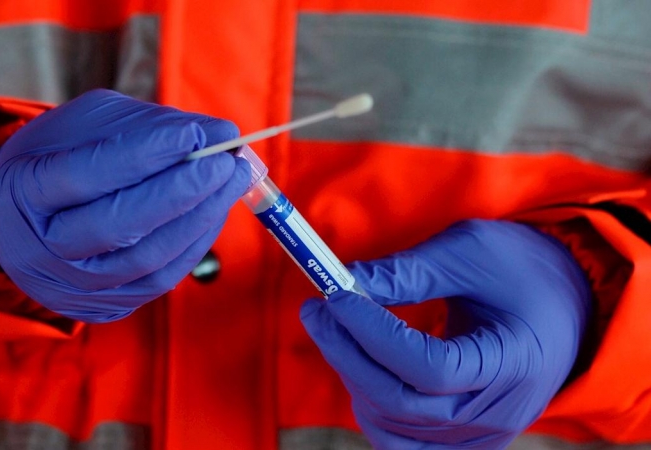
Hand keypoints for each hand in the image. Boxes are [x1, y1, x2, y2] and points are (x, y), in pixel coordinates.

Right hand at [0, 89, 249, 322]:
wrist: (23, 223)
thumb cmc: (61, 159)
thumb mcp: (88, 127)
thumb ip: (149, 127)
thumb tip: (220, 133)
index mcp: (23, 190)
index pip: (84, 174)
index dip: (143, 154)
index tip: (195, 132)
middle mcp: (43, 247)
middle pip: (117, 225)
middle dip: (181, 191)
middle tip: (226, 160)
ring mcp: (74, 284)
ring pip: (146, 259)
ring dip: (200, 217)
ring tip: (233, 179)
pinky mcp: (106, 305)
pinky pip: (161, 278)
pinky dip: (195, 241)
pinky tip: (215, 209)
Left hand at [300, 219, 589, 448]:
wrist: (565, 303)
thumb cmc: (522, 269)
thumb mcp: (471, 251)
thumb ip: (410, 271)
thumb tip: (345, 282)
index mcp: (515, 361)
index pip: (429, 368)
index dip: (373, 334)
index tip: (335, 295)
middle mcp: (498, 412)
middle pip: (402, 405)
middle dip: (347, 354)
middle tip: (316, 309)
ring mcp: (480, 435)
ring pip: (394, 428)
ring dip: (354, 379)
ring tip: (339, 332)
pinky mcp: (462, 439)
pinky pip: (403, 444)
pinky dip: (372, 410)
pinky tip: (359, 369)